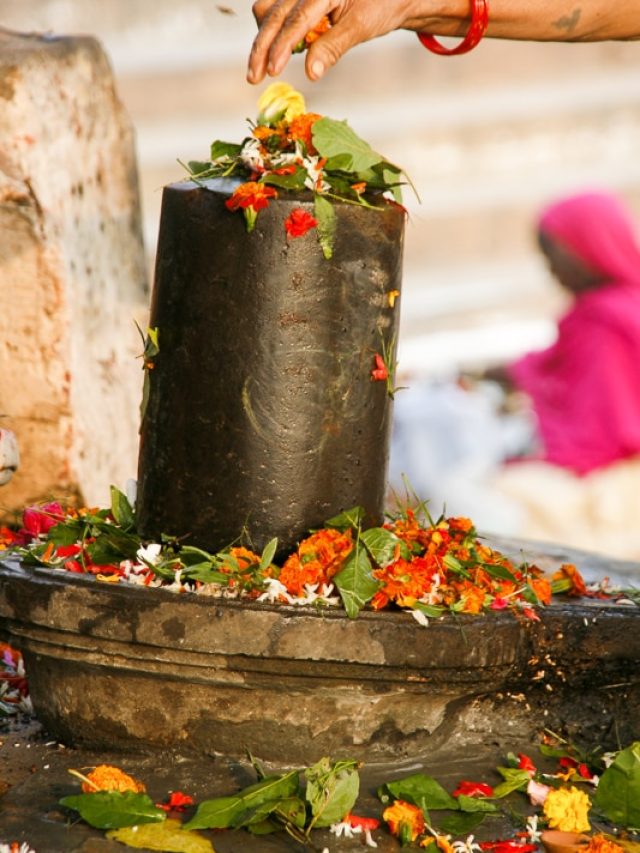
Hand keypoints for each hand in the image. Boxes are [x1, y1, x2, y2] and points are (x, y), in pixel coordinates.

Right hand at [247, 0, 431, 83]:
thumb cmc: (381, 4)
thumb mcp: (360, 27)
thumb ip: (332, 48)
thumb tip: (310, 73)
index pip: (295, 20)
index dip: (280, 47)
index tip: (272, 70)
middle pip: (272, 14)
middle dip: (261, 48)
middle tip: (253, 77)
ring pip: (268, 10)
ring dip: (264, 39)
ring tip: (267, 66)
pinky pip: (277, 11)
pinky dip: (275, 32)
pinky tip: (281, 51)